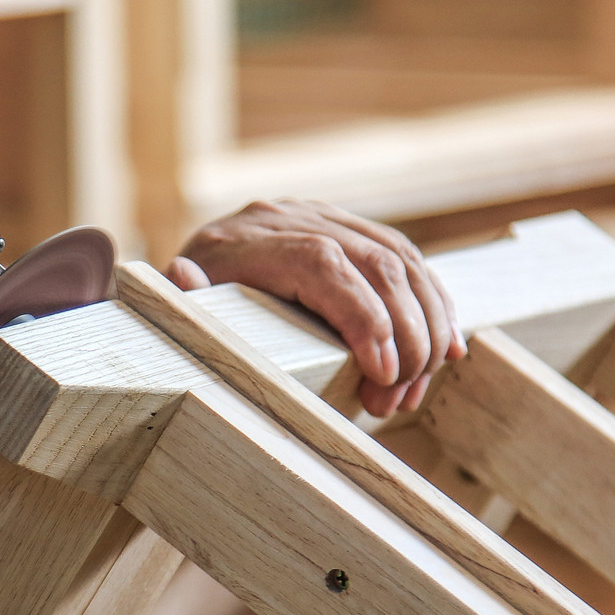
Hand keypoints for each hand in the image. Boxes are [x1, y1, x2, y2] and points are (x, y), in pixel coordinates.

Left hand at [167, 199, 464, 416]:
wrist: (181, 278)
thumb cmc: (175, 317)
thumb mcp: (167, 316)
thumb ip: (179, 302)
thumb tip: (184, 274)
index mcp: (242, 241)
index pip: (323, 265)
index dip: (364, 317)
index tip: (384, 373)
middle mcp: (285, 217)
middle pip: (374, 263)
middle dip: (404, 335)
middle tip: (397, 397)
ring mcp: (320, 217)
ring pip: (400, 260)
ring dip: (426, 326)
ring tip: (416, 386)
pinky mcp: (346, 230)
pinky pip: (406, 259)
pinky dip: (433, 303)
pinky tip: (447, 347)